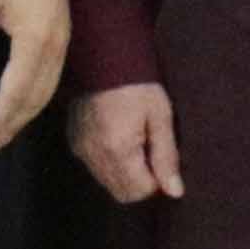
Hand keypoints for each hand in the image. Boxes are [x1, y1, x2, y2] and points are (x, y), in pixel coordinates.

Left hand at [0, 0, 70, 155]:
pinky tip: (22, 107)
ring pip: (45, 91)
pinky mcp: (62, 38)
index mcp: (34, 39)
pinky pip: (50, 79)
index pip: (15, 89)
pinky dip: (35, 99)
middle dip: (11, 124)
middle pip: (34, 97)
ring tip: (2, 135)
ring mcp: (62, 43)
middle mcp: (53, 47)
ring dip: (24, 116)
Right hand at [69, 80, 185, 203]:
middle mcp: (94, 154)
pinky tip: (118, 136)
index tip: (161, 156)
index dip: (157, 180)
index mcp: (117, 149)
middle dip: (141, 180)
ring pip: (108, 183)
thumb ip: (166, 157)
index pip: (140, 191)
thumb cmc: (138, 85)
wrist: (105, 55)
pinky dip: (109, 162)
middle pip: (123, 193)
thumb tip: (175, 192)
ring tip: (135, 140)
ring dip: (125, 173)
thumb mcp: (160, 117)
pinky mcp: (74, 142)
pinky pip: (95, 167)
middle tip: (150, 151)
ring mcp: (81, 149)